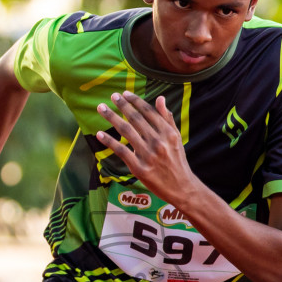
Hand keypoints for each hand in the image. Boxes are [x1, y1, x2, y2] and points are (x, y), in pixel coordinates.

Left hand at [94, 91, 197, 208]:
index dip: (136, 101)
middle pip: (136, 119)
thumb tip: (160, 98)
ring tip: (101, 108)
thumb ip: (167, 118)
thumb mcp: (176, 137)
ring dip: (111, 117)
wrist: (181, 187)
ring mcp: (148, 155)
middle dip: (122, 105)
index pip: (148, 112)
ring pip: (126, 131)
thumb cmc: (177, 161)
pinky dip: (109, 141)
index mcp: (168, 133)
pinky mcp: (139, 168)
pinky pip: (121, 151)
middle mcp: (158, 142)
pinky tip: (100, 134)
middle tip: (112, 96)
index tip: (125, 93)